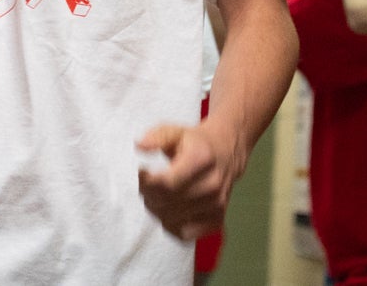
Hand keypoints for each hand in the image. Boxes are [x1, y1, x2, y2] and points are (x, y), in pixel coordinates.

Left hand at [137, 121, 242, 241]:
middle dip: (148, 195)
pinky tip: (170, 210)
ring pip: (172, 219)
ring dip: (157, 210)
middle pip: (167, 202)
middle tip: (147, 185)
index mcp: (201, 158)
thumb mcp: (176, 132)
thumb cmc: (195, 142)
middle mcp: (212, 184)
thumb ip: (157, 137)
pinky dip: (171, 226)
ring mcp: (217, 204)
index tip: (142, 173)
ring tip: (158, 195)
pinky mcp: (217, 220)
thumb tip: (140, 146)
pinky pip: (184, 235)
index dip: (146, 182)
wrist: (227, 153)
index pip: (167, 183)